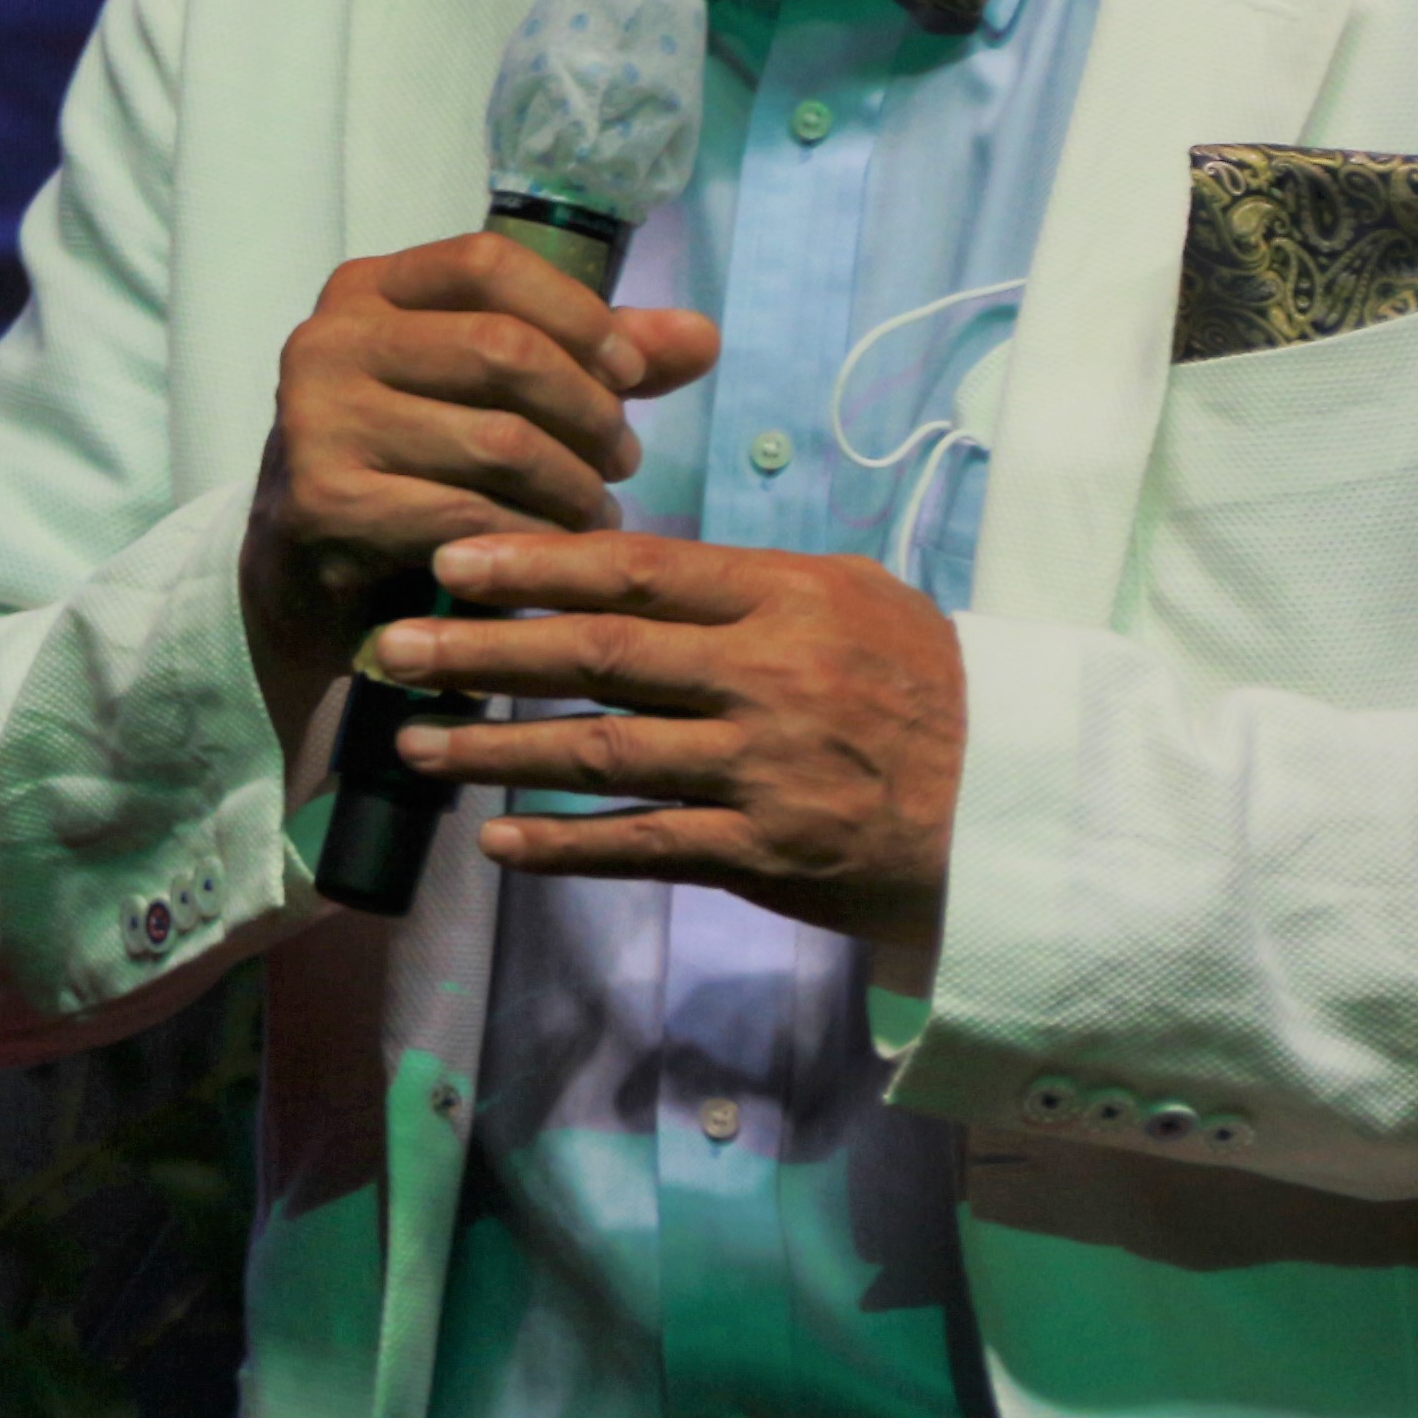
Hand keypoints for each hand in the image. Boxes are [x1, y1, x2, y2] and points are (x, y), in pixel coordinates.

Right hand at [239, 233, 718, 743]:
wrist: (310, 569)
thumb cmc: (418, 461)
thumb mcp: (492, 392)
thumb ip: (589, 359)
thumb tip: (704, 337)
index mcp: (365, 291)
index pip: (486, 264)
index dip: (576, 313)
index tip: (629, 373)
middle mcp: (326, 342)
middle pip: (501, 348)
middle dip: (589, 411)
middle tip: (624, 459)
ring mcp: (316, 421)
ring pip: (498, 441)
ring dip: (575, 487)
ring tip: (597, 510)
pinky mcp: (325, 503)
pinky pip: (470, 515)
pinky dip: (533, 536)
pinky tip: (552, 549)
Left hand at [375, 533, 965, 950]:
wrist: (1025, 805)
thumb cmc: (928, 686)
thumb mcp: (854, 600)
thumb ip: (743, 583)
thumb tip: (627, 562)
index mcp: (786, 601)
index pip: (637, 568)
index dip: (534, 563)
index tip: (449, 562)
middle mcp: (767, 679)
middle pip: (598, 655)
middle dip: (482, 652)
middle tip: (393, 648)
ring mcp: (762, 771)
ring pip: (602, 754)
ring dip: (496, 751)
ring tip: (414, 745)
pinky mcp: (765, 855)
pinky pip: (643, 848)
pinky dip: (564, 846)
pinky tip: (495, 843)